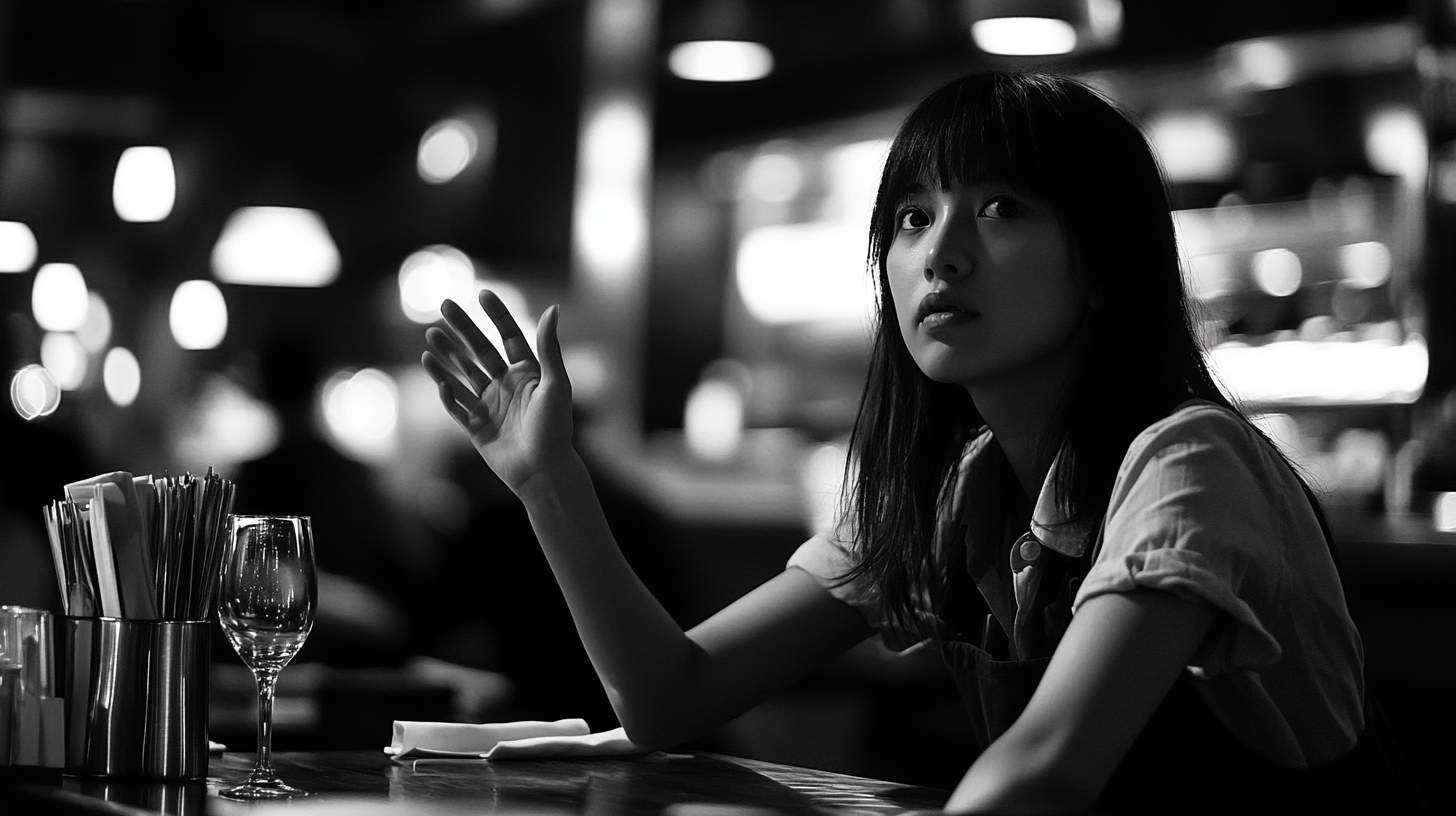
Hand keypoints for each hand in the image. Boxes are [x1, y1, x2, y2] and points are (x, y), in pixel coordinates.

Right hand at [421, 290, 573, 492]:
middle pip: (480, 350)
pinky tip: (437, 377)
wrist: (543, 472)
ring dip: (447, 355)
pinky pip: (457, 405)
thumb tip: (553, 307)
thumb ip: (549, 347)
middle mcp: (507, 385)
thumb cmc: (555, 429)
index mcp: (528, 373)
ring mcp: (489, 405)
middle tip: (444, 305)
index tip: (482, 294)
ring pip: (463, 374)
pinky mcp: (475, 426)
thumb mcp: (556, 384)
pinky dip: (446, 392)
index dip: (496, 316)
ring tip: (430, 336)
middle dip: (462, 329)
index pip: (508, 337)